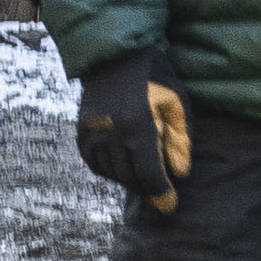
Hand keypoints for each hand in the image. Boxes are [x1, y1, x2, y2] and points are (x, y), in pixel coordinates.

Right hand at [78, 54, 186, 210]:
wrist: (114, 54)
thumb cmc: (154, 77)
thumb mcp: (176, 103)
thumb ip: (180, 139)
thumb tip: (179, 173)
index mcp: (137, 126)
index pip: (149, 174)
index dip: (161, 194)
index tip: (170, 206)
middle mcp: (110, 133)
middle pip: (130, 178)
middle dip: (148, 189)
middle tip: (162, 192)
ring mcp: (91, 133)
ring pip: (112, 174)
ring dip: (130, 179)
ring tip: (146, 175)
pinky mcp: (81, 132)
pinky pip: (95, 165)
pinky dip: (111, 170)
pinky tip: (125, 163)